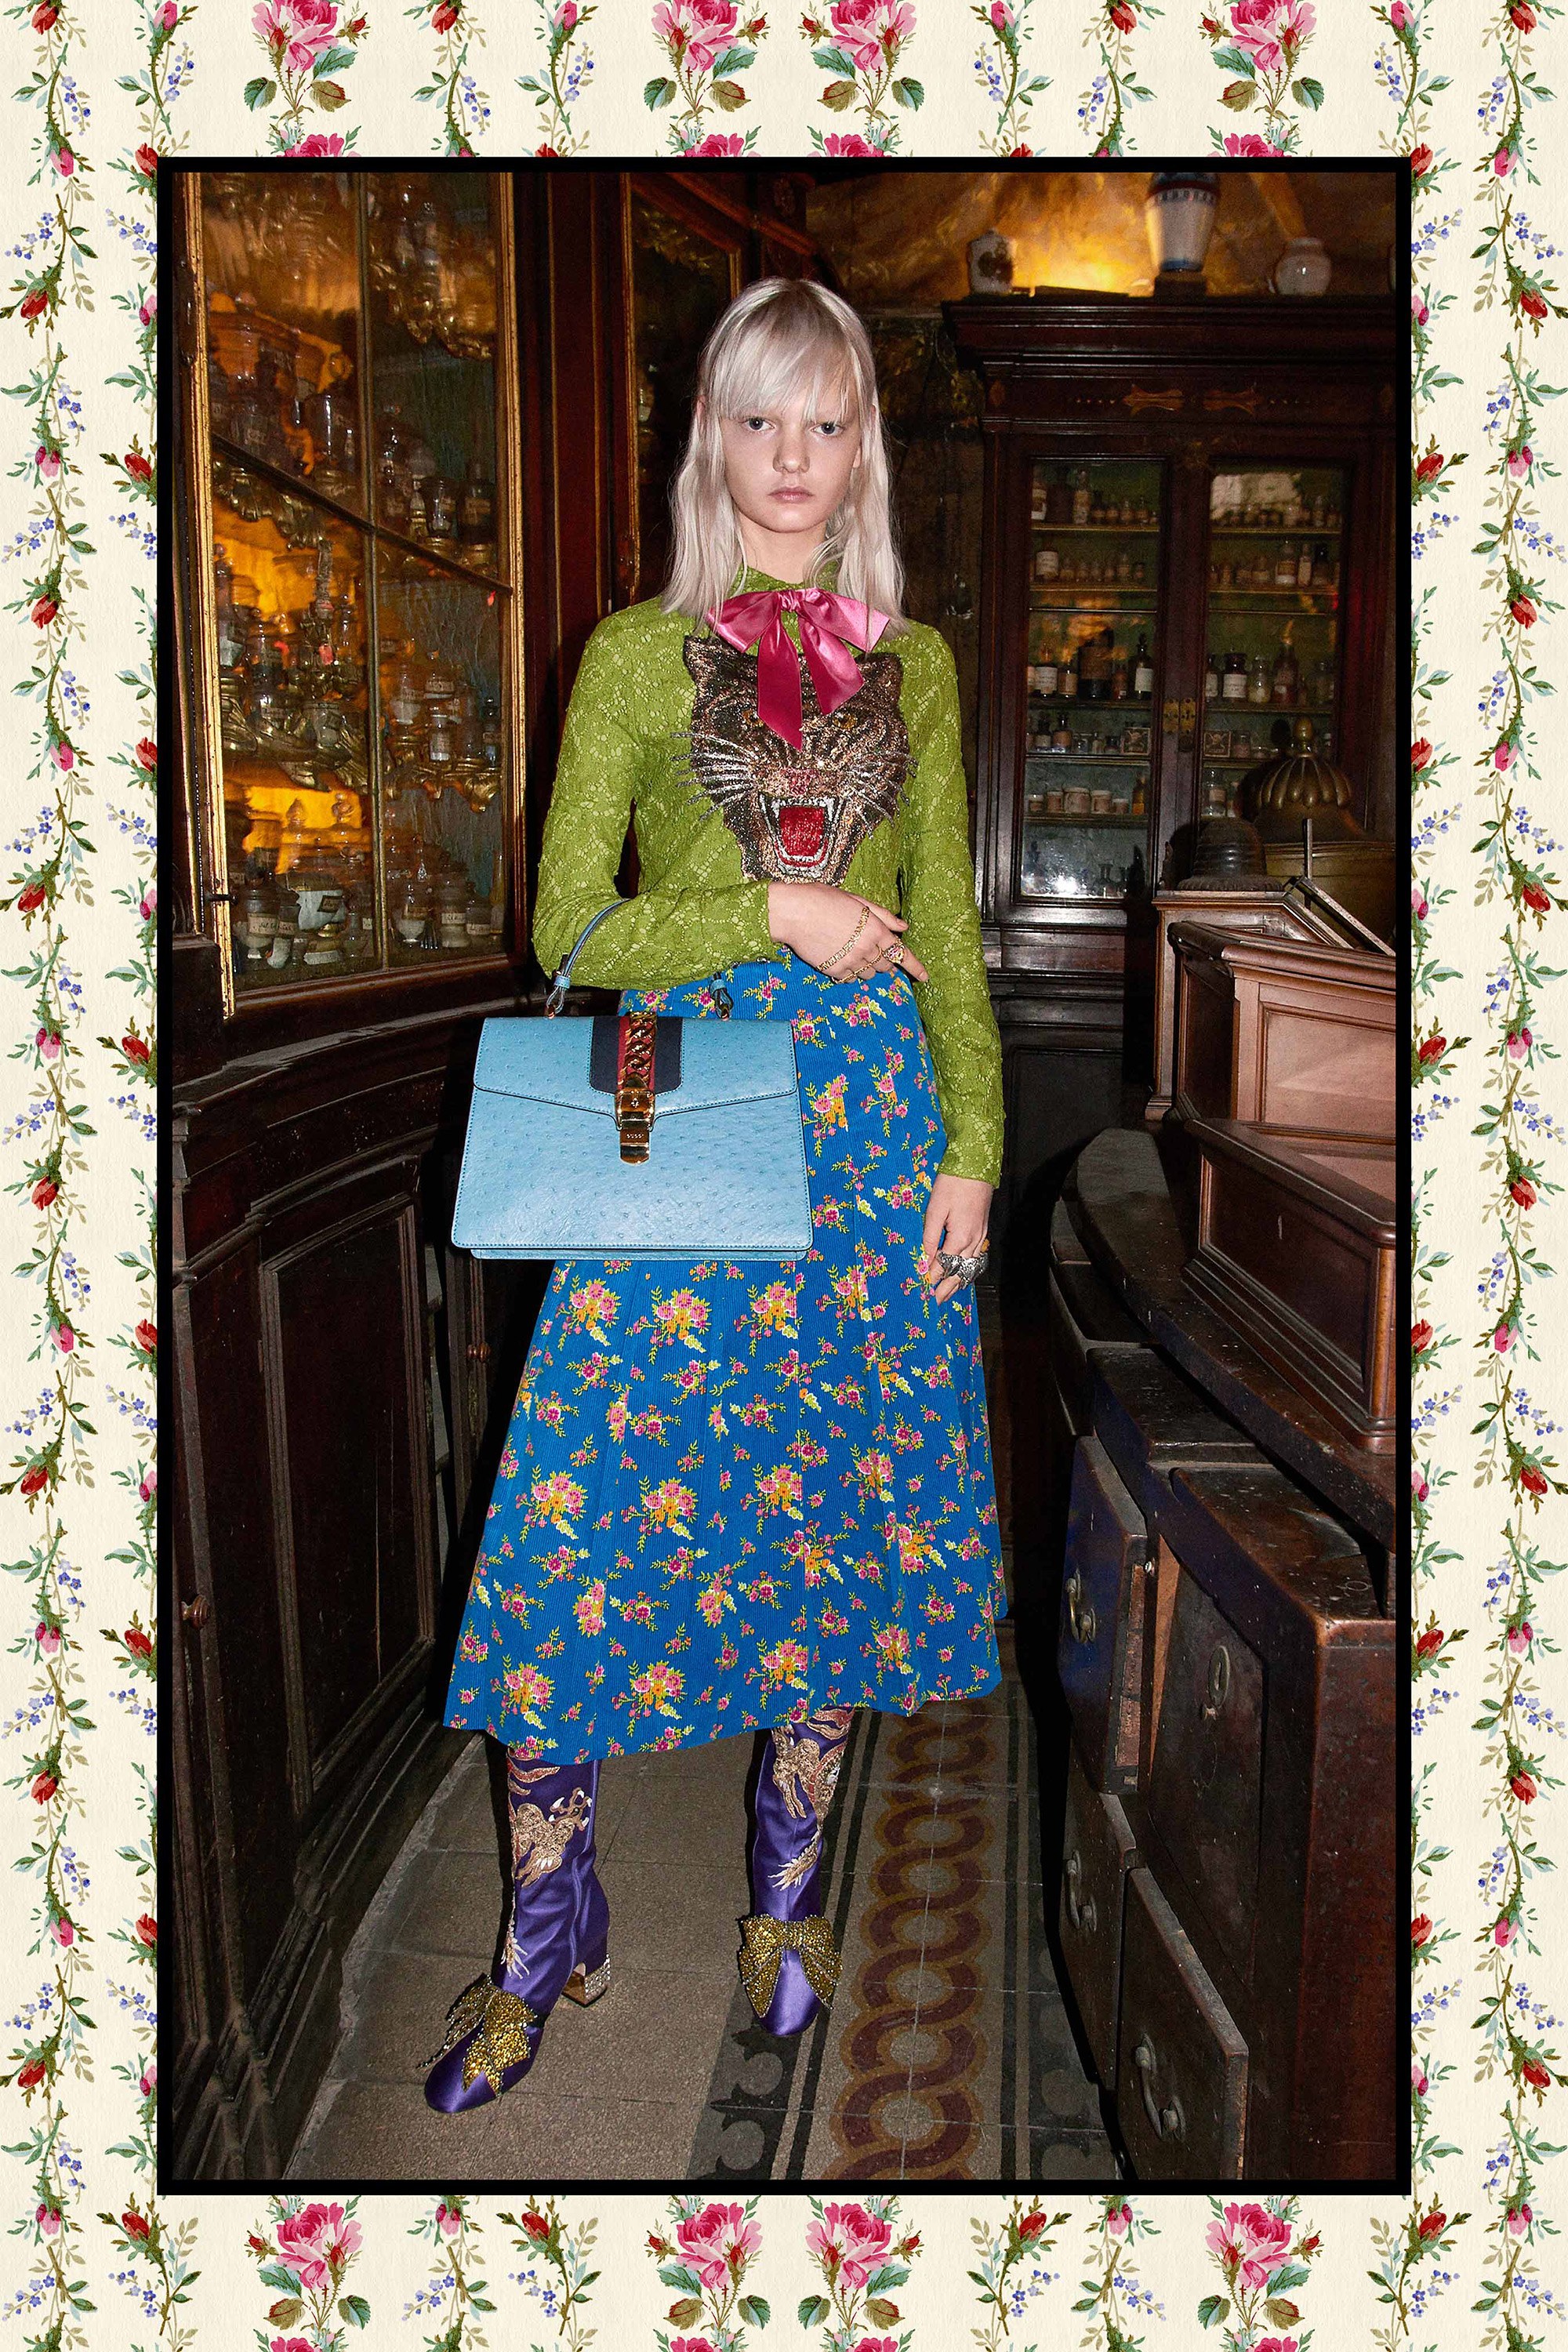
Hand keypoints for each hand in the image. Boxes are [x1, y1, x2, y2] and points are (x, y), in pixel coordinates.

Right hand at [766, 880, 928, 985]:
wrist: (794, 912)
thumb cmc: (824, 899)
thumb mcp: (857, 901)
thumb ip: (882, 915)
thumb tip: (903, 926)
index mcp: (875, 928)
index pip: (902, 952)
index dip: (915, 966)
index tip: (925, 976)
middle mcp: (867, 947)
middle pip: (886, 965)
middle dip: (884, 960)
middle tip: (869, 949)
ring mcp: (851, 961)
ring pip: (869, 974)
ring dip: (867, 967)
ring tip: (851, 951)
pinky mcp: (835, 970)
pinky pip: (851, 979)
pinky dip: (851, 972)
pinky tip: (840, 958)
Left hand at [920, 1173, 992, 1304]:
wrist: (975, 1165)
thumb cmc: (952, 1183)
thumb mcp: (935, 1209)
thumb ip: (930, 1237)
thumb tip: (923, 1260)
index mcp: (960, 1237)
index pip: (943, 1266)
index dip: (931, 1279)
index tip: (920, 1291)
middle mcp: (973, 1241)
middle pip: (959, 1273)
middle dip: (945, 1289)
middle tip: (933, 1302)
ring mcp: (981, 1236)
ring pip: (969, 1267)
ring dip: (958, 1282)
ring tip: (946, 1294)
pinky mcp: (983, 1230)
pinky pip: (976, 1258)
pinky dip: (968, 1270)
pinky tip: (962, 1273)